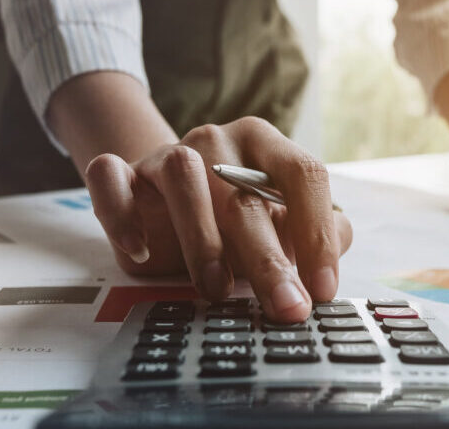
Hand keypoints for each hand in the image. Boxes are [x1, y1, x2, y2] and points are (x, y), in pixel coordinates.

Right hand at [82, 117, 351, 321]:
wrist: (166, 193)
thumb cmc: (237, 215)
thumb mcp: (280, 222)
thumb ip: (315, 232)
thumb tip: (338, 246)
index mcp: (266, 144)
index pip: (303, 173)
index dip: (318, 232)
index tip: (322, 288)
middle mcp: (219, 141)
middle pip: (245, 193)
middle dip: (269, 258)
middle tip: (286, 307)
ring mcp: (165, 152)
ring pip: (182, 175)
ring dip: (203, 238)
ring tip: (217, 288)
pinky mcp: (123, 172)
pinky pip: (110, 177)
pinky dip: (122, 213)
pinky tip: (142, 254)